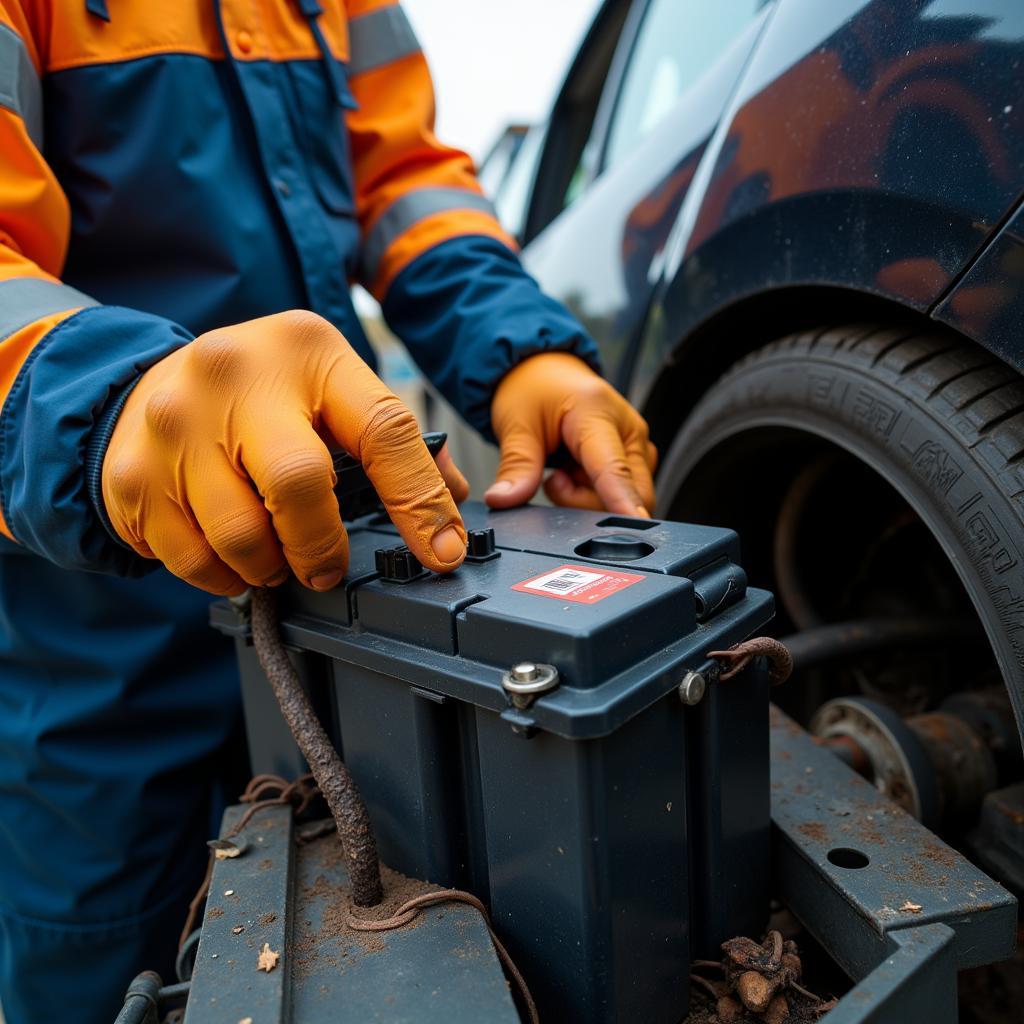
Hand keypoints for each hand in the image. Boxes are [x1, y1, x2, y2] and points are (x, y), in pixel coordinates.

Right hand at [102, 311, 468, 594]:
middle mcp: (235, 374)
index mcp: (307, 349)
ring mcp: (175, 422)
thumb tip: (452, 501)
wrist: (144, 384)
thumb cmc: (259, 394)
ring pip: (241, 536)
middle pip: (299, 483)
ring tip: (275, 557)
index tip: (443, 554)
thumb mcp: (329, 389)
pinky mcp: (132, 473)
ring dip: (269, 567)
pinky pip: (192, 559)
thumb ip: (390, 439)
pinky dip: (223, 575)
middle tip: (326, 568)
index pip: (383, 430)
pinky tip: (231, 556)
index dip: (420, 502)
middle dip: (322, 546)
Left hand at [484, 352, 655, 514]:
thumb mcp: (517, 424)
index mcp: (599, 414)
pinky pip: (620, 495)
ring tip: (562, 471)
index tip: (634, 525)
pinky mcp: (633, 458)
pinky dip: (593, 494)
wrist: (544, 371)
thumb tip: (503, 500)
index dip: (623, 501)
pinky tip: (575, 471)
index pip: (614, 469)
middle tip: (554, 480)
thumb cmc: (534, 389)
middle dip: (588, 504)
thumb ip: (516, 466)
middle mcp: (628, 430)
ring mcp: (636, 446)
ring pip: (625, 500)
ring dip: (588, 499)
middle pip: (629, 495)